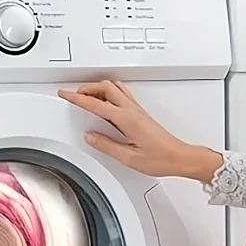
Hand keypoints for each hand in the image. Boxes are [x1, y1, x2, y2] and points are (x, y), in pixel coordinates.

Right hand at [58, 80, 221, 180]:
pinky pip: (122, 95)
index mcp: (127, 119)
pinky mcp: (141, 114)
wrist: (180, 157)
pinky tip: (106, 102)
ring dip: (99, 88)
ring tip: (87, 96)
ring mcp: (138, 110)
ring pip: (115, 88)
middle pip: (105, 87)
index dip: (77, 98)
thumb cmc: (161, 158)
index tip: (65, 95)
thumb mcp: (129, 158)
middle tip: (74, 96)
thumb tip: (91, 137)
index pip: (96, 104)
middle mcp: (132, 111)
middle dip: (86, 88)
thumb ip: (107, 146)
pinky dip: (109, 93)